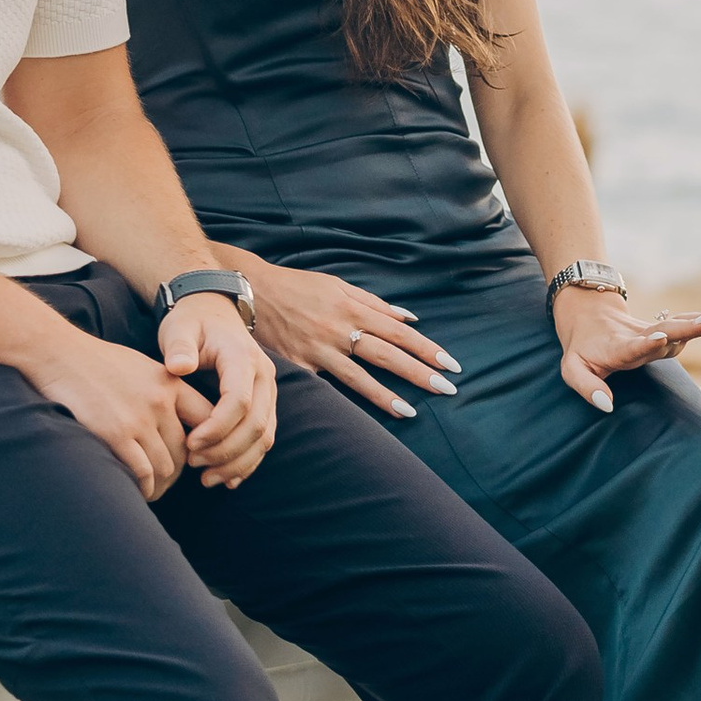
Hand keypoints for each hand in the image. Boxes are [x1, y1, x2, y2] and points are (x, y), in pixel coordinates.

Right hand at [26, 318, 193, 499]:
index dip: (208, 443)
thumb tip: (177, 422)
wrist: (60, 356)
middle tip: (166, 482)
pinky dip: (144, 488)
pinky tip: (138, 491)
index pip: (208, 418)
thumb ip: (164, 392)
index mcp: (171, 383)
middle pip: (185, 450)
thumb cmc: (98, 363)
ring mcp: (139, 419)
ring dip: (161, 485)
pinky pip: (142, 473)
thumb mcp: (143, 367)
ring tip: (152, 491)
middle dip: (179, 472)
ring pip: (166, 467)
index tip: (196, 457)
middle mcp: (160, 402)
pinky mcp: (116, 434)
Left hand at [157, 294, 279, 487]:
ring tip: (205, 478)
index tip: (189, 443)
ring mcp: (268, 392)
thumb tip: (180, 366)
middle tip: (193, 464)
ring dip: (237, 462)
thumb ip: (179, 346)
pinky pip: (265, 439)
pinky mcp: (266, 405)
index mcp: (242, 358)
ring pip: (264, 437)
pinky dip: (248, 462)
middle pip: (255, 425)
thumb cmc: (192, 323)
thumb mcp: (180, 328)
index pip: (238, 401)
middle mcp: (264, 376)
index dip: (216, 428)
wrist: (214, 313)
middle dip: (225, 451)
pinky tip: (226, 479)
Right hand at [238, 261, 460, 424]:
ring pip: (360, 376)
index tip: (449, 364)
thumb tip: (408, 319)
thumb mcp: (337, 285)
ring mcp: (320, 350)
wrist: (251, 292)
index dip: (426, 348)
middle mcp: (340, 329)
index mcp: (353, 307)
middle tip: (447, 389)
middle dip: (420, 372)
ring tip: (412, 411)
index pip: (400, 332)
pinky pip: (326, 386)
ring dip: (388, 395)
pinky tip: (361, 416)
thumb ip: (374, 303)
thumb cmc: (297, 287)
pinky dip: (346, 399)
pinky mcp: (300, 366)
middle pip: (388, 354)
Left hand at [554, 284, 700, 415]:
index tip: (660, 337)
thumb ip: (588, 387)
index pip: (632, 347)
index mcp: (616, 349)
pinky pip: (682, 324)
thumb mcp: (573, 370)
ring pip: (675, 327)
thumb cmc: (582, 351)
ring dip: (698, 322)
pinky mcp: (662, 330)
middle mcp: (638, 338)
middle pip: (663, 332)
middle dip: (684, 329)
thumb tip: (608, 406)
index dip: (646, 344)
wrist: (588, 318)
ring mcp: (652, 333)